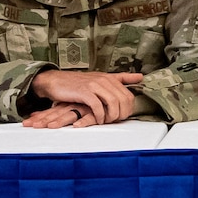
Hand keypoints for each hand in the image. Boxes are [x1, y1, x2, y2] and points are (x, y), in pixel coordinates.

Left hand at [23, 102, 97, 128]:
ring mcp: (84, 107)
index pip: (52, 111)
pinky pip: (90, 116)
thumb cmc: (95, 100)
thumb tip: (55, 111)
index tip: (27, 122)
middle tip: (29, 125)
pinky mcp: (96, 111)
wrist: (110, 89)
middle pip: (56, 114)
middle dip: (42, 120)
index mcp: (68, 104)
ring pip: (70, 115)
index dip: (39, 117)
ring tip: (49, 126)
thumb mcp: (79, 105)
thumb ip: (67, 110)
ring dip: (59, 121)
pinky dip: (83, 121)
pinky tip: (77, 126)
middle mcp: (74, 105)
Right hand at [29, 69, 144, 124]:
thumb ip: (121, 78)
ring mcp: (94, 85)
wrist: (55, 81)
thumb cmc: (78, 83)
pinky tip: (98, 120)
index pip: (129, 95)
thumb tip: (141, 77)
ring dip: (112, 116)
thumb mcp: (101, 78)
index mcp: (110, 78)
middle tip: (114, 120)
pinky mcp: (84, 92)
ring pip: (113, 103)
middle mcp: (104, 80)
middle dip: (122, 114)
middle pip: (124, 100)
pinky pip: (98, 107)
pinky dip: (100, 116)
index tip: (122, 116)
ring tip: (106, 121)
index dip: (128, 109)